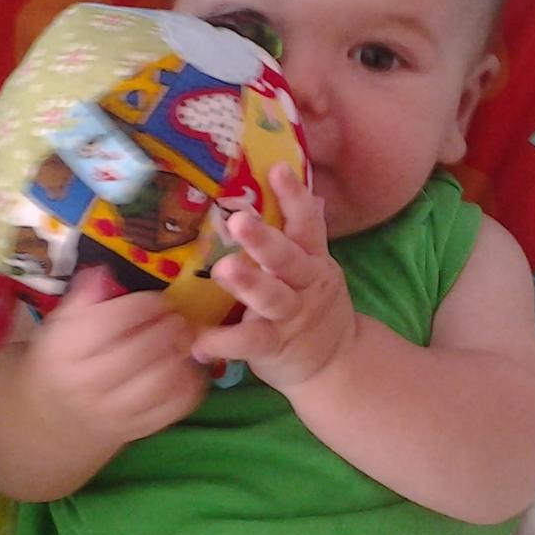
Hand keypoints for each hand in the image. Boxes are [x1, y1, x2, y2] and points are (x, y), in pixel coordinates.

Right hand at [22, 267, 206, 448]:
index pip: (113, 321)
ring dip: (181, 355)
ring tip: (186, 340)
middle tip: (179, 317)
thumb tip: (106, 271)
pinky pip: (172, 409)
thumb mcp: (59, 328)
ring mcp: (111, 412)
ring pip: (159, 382)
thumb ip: (82, 299)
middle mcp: (85, 384)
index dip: (146, 305)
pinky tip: (189, 368)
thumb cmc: (60, 364)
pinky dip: (190, 386)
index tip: (160, 299)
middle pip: (141, 350)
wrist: (53, 422)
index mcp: (64, 351)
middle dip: (169, 328)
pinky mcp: (134, 431)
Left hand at [191, 164, 357, 389]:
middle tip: (239, 220)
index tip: (278, 170)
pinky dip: (225, 342)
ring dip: (248, 284)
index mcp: (313, 259)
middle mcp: (306, 284)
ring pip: (272, 297)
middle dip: (264, 239)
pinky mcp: (276, 347)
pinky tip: (198, 342)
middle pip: (287, 258)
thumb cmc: (310, 304)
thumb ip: (303, 230)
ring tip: (222, 270)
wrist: (336, 364)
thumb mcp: (315, 266)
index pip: (307, 224)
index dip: (294, 197)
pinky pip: (251, 343)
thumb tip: (297, 180)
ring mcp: (292, 316)